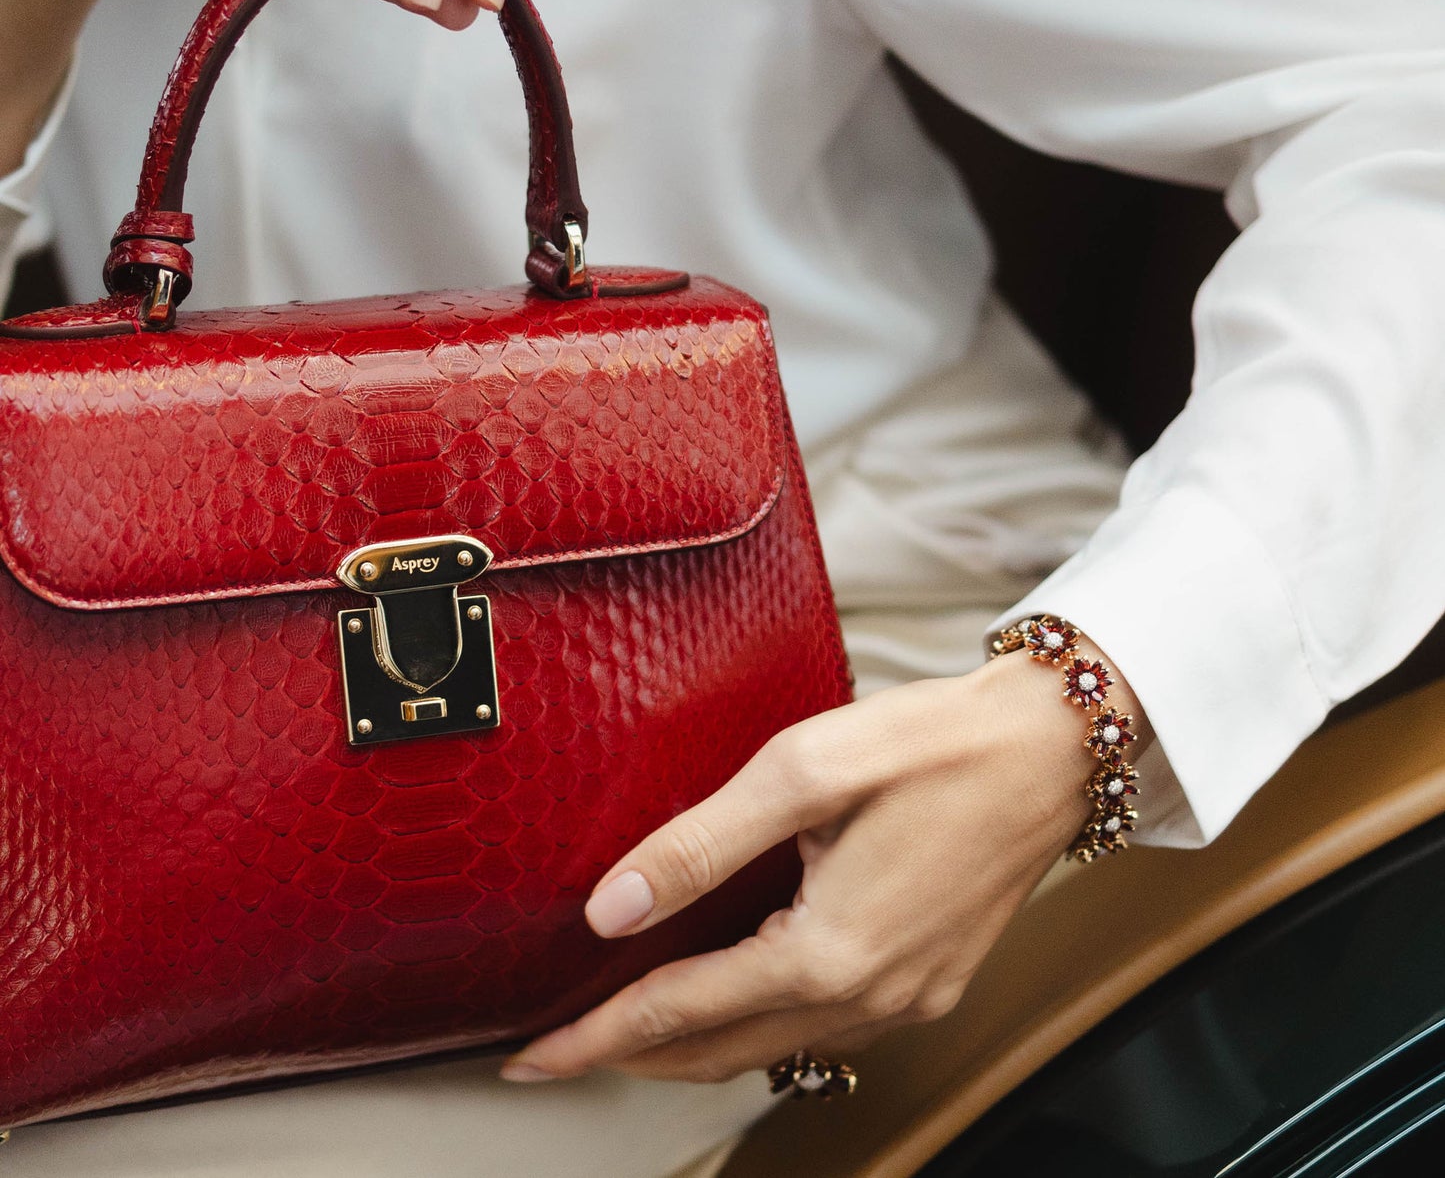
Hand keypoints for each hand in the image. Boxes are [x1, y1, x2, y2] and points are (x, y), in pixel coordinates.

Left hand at [502, 651, 1149, 1083]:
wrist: (1050, 747)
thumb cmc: (935, 745)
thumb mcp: (802, 772)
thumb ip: (700, 846)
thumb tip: (614, 907)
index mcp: (832, 951)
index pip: (680, 1013)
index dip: (597, 1037)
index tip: (536, 1055)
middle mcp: (872, 995)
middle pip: (721, 1053)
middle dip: (631, 1058)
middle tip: (560, 1053)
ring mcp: (909, 997)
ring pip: (774, 1050)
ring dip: (694, 1047)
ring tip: (630, 1027)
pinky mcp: (932, 981)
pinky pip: (825, 1032)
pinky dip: (761, 1026)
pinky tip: (737, 997)